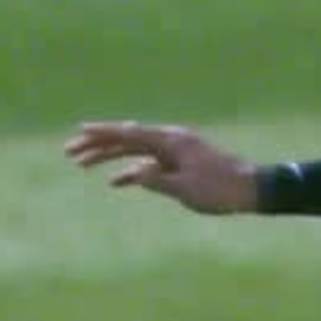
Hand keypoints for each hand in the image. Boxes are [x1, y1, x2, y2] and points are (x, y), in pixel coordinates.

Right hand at [63, 120, 259, 215]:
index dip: (103, 133)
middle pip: (127, 139)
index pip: (130, 133)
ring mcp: (174, 151)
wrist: (251, 189)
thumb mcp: (185, 189)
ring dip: (109, 157)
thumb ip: (156, 180)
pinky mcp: (178, 163)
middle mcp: (170, 141)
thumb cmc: (220, 189)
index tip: (79, 131)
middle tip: (69, 152)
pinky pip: (148, 164)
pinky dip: (131, 171)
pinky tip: (114, 182)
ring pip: (134, 151)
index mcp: (171, 141)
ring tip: (81, 164)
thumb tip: (131, 174)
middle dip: (97, 144)